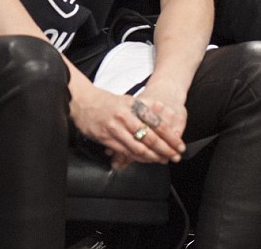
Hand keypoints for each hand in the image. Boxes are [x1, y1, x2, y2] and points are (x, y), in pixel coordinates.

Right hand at [69, 74, 184, 168]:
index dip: (169, 136)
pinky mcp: (106, 139)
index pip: (156, 123)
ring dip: (153, 156)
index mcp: (132, 106)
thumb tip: (161, 110)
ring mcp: (115, 129)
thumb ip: (144, 106)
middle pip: (149, 137)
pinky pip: (125, 152)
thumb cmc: (106, 101)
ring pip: (138, 147)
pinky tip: (145, 160)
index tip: (178, 144)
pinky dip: (137, 157)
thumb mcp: (127, 99)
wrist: (82, 102)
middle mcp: (125, 117)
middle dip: (165, 149)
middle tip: (174, 156)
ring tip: (162, 160)